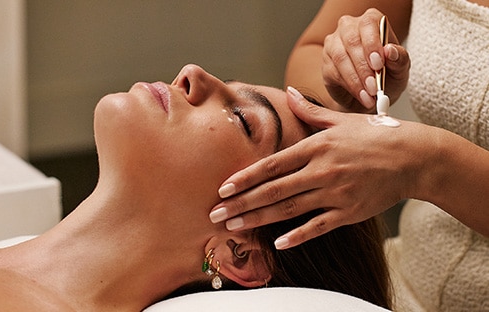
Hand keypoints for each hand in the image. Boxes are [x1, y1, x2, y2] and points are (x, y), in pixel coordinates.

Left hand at [210, 87, 415, 248]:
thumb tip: (289, 90)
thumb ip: (310, 111)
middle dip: (241, 203)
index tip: (223, 188)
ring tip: (233, 227)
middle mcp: (321, 171)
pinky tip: (277, 244)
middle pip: (273, 190)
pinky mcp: (349, 212)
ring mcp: (334, 193)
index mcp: (315, 147)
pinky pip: (318, 227)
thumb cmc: (375, 135)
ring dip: (258, 219)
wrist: (413, 157)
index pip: (272, 164)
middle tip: (215, 214)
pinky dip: (297, 236)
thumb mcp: (341, 119)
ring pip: (289, 210)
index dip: (245, 177)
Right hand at [322, 8, 409, 110]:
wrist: (372, 95)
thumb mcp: (400, 68)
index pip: (368, 24)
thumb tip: (390, 51)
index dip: (372, 44)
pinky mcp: (326, 63)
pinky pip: (334, 73)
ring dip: (357, 79)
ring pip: (341, 58)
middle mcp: (349, 28)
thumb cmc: (388, 76)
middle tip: (375, 85)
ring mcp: (333, 45)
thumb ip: (399, 58)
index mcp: (370, 22)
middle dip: (364, 66)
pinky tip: (362, 96)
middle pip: (351, 41)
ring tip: (371, 94)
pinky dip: (350, 87)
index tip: (379, 64)